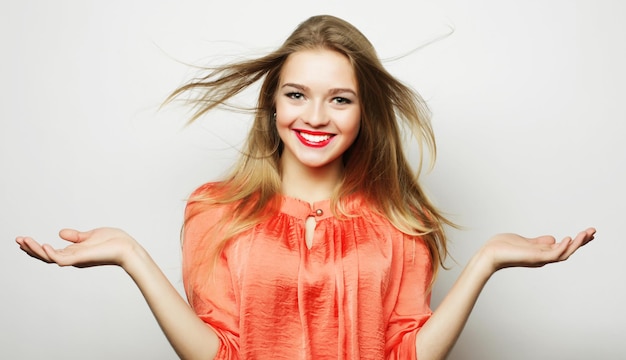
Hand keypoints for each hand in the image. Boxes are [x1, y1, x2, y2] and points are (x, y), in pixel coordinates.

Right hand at [16, 228, 138, 268]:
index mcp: (74, 252)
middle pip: (46, 256)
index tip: (23, 239)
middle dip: (30, 249)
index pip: (51, 252)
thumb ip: (76, 236)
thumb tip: (60, 233)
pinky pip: (61, 259)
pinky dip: (51, 253)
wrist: (128, 248)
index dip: (36, 247)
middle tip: (17, 240)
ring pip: (49, 258)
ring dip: (35, 250)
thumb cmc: (114, 242)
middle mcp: (73, 258)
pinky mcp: (81, 259)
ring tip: (23, 240)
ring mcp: (76, 259)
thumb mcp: (91, 235)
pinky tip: (43, 245)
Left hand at [481, 227, 595, 271]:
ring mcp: (540, 258)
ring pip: (564, 253)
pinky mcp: (535, 258)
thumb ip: (539, 242)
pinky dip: (562, 247)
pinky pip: (552, 254)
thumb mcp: (525, 241)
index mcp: (541, 252)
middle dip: (581, 242)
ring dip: (577, 244)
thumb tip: (554, 238)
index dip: (576, 241)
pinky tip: (568, 237)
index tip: (588, 233)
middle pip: (568, 251)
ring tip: (587, 233)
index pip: (563, 247)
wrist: (489, 254)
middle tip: (594, 231)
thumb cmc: (502, 247)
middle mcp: (543, 257)